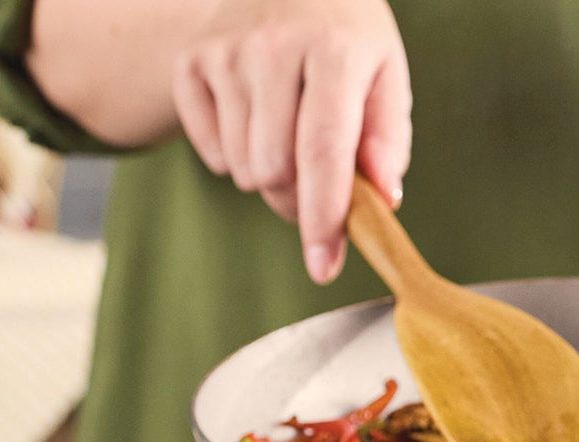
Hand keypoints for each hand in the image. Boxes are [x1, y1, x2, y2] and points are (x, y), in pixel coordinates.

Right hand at [173, 0, 409, 282]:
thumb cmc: (345, 38)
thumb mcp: (385, 72)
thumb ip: (389, 137)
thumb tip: (383, 196)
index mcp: (333, 49)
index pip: (324, 150)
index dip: (324, 216)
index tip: (324, 266)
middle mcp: (271, 47)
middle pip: (277, 170)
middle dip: (301, 199)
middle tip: (319, 181)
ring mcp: (223, 54)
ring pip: (243, 169)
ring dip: (271, 177)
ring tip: (289, 136)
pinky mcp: (190, 63)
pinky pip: (211, 153)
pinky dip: (236, 158)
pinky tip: (256, 121)